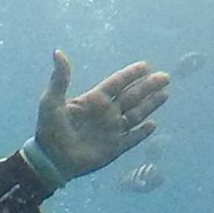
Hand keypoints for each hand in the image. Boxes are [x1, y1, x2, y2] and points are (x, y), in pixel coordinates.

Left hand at [34, 52, 169, 180]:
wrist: (49, 160)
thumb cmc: (48, 129)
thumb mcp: (51, 101)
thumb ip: (60, 78)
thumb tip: (58, 52)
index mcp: (94, 100)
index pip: (117, 83)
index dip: (131, 75)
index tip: (146, 66)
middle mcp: (106, 113)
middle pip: (132, 96)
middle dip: (148, 87)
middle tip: (164, 77)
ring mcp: (111, 131)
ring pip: (136, 115)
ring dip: (150, 105)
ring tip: (165, 94)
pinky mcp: (114, 148)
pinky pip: (132, 139)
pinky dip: (142, 133)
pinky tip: (152, 125)